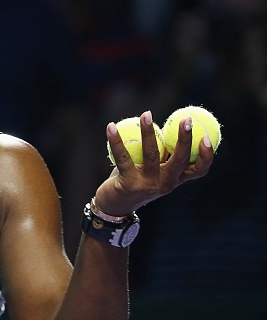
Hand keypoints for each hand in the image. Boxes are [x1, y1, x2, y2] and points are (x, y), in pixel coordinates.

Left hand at [95, 110, 212, 215]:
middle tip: (186, 119)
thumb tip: (165, 124)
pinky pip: (123, 157)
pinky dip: (116, 140)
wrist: (114, 205)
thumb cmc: (135, 180)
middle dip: (185, 138)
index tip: (207, 136)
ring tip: (146, 114)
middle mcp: (165, 183)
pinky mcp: (129, 184)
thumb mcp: (152, 169)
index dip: (206, 156)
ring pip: (152, 154)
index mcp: (174, 179)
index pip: (198, 170)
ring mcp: (148, 184)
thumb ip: (161, 154)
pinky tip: (111, 126)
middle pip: (180, 160)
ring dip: (149, 131)